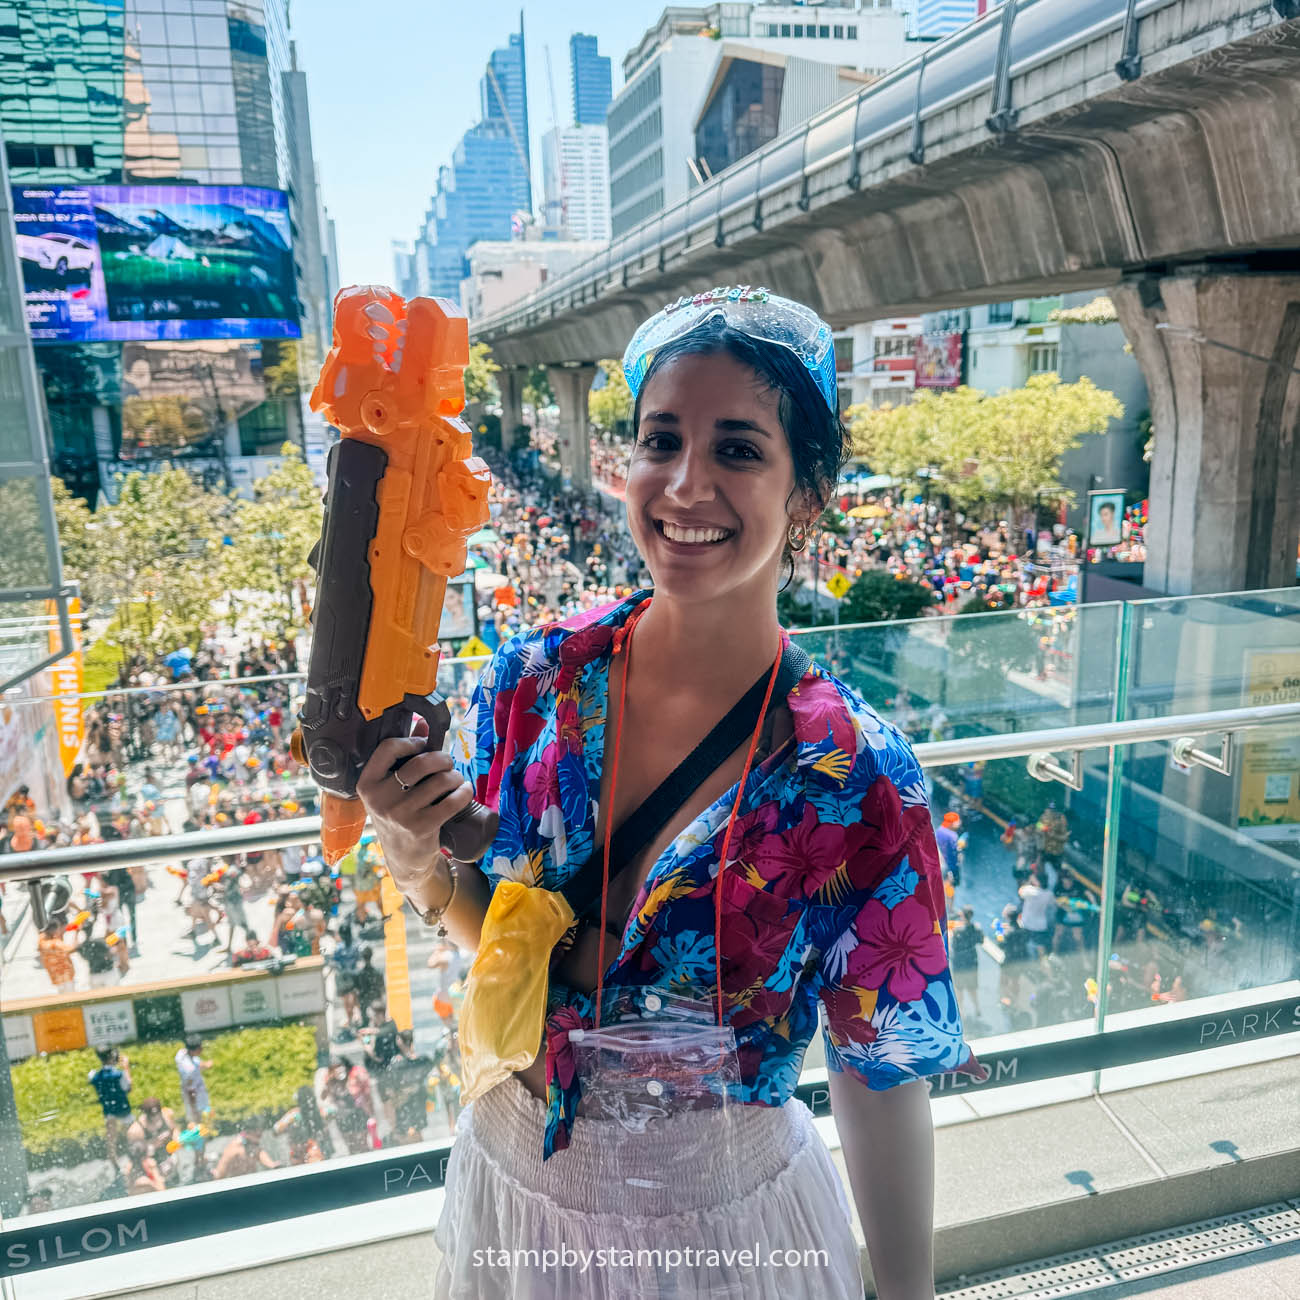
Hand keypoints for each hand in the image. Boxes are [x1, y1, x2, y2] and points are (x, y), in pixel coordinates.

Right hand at [355, 715, 471, 906]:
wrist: (404, 859)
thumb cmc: (399, 814)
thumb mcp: (391, 788)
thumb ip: (404, 756)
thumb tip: (422, 724)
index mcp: (367, 784)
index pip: (388, 747)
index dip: (411, 742)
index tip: (423, 746)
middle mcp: (380, 799)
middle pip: (421, 762)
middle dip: (442, 759)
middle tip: (447, 765)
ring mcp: (400, 815)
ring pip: (440, 780)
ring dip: (455, 777)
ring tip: (455, 780)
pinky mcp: (421, 827)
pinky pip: (452, 800)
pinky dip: (463, 792)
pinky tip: (463, 791)